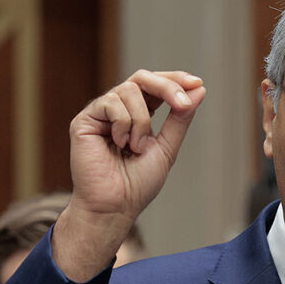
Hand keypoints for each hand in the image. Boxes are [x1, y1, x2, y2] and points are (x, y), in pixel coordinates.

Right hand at [53, 70, 205, 280]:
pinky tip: (119, 145)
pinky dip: (123, 124)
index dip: (175, 80)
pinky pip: (111, 103)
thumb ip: (180, 118)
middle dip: (166, 87)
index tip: (197, 83)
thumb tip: (199, 90)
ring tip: (136, 147)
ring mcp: (101, 114)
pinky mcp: (85, 120)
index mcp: (138, 115)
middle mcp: (119, 110)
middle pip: (142, 77)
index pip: (156, 86)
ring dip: (142, 120)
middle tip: (182, 104)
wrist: (115, 205)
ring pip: (129, 90)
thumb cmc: (138, 184)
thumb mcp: (167, 147)